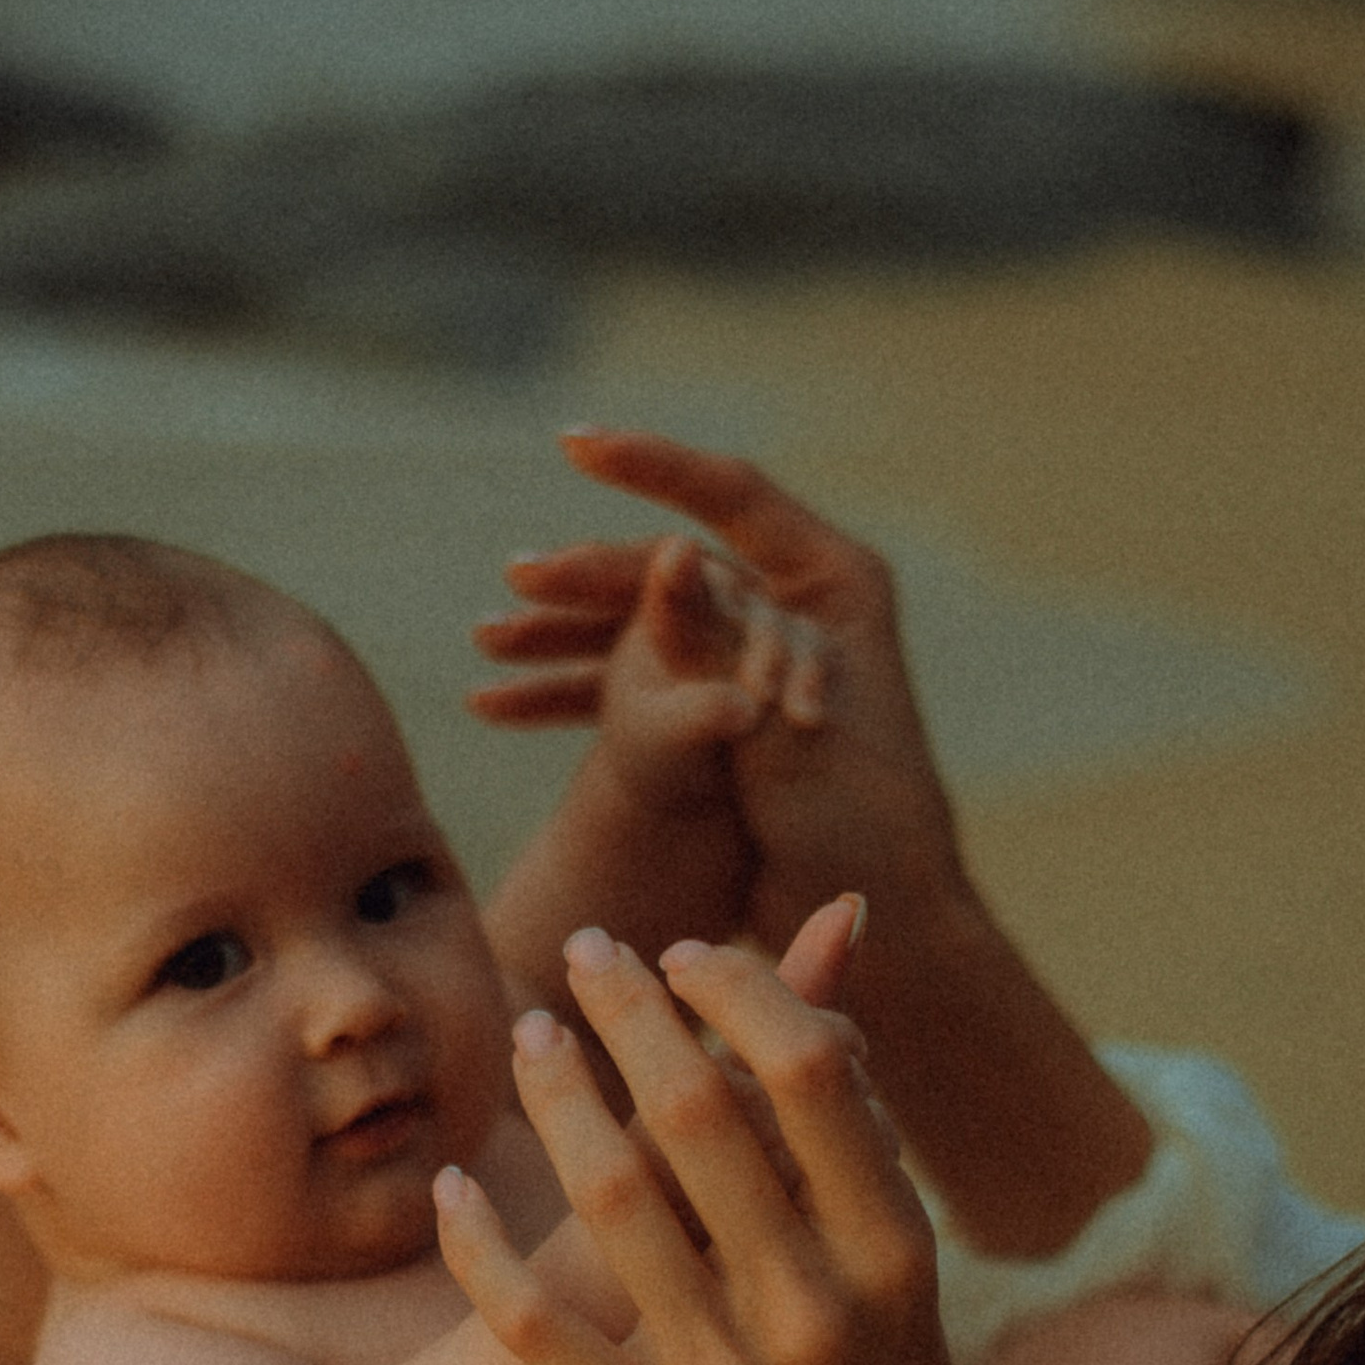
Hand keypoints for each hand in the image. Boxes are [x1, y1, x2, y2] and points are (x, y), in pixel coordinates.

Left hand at [436, 915, 1171, 1364]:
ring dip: (555, 1099)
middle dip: (628, 1016)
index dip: (733, 992)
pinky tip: (449, 1188)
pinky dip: (480, 1248)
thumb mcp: (898, 1245)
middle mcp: (810, 1312)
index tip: (683, 957)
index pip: (804, 1072)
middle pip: (697, 1117)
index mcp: (888, 1251)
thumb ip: (850, 1101)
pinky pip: (531, 1328)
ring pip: (607, 1202)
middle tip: (583, 955)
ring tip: (530, 1041)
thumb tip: (831, 921)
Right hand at [471, 428, 955, 954]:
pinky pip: (635, 689)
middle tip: (516, 582)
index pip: (732, 497)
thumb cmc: (857, 820)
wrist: (877, 921)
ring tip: (487, 646)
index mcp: (832, 584)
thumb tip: (669, 557)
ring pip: (640, 629)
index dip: (651, 465)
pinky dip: (572, 697)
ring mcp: (753, 662)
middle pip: (671, 570)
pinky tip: (497, 708)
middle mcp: (791, 609)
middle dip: (584, 579)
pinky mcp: (724, 719)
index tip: (574, 443)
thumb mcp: (782, 723)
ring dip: (562, 639)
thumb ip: (722, 644)